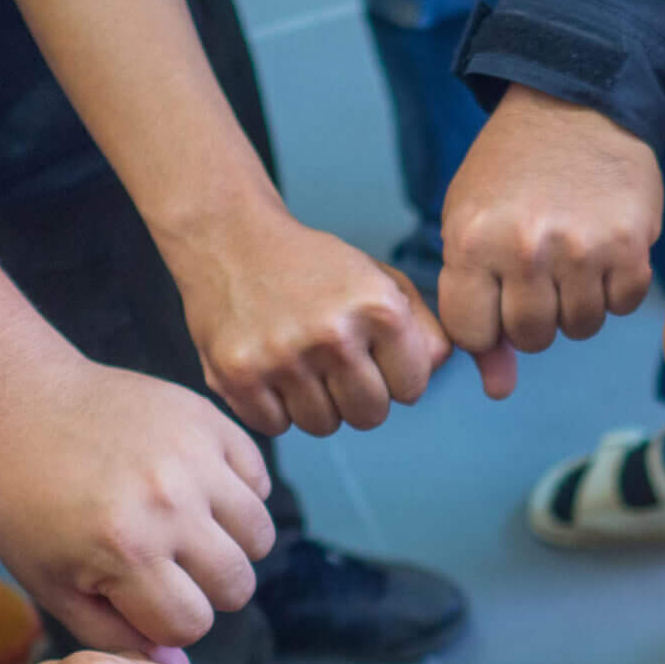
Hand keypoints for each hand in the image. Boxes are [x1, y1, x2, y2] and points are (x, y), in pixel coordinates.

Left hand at [0, 351, 273, 649]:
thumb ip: (116, 635)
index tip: (136, 596)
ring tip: (187, 530)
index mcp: (125, 552)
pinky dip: (237, 493)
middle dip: (204, 589)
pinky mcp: (208, 421)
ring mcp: (194, 458)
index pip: (192, 624)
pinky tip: (195, 489)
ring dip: (229, 544)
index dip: (164, 620)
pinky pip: (258, 480)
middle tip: (165, 565)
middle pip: (237, 586)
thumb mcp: (51, 583)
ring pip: (260, 536)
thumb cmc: (22, 503)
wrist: (13, 404)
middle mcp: (169, 505)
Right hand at [166, 201, 452, 436]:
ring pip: (322, 426)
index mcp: (379, 307)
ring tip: (301, 362)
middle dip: (358, 396)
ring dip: (316, 404)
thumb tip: (436, 370)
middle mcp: (333, 333)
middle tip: (334, 363)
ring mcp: (282, 357)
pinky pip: (275, 426)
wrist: (229, 237)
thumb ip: (424, 329)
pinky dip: (274, 407)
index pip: (412, 389)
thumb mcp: (379, 281)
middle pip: (370, 416)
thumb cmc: (314, 267)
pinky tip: (269, 368)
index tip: (372, 354)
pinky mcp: (237, 374)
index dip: (393, 376)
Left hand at [440, 85, 660, 398]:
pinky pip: (622, 306)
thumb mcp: (471, 225)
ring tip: (570, 259)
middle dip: (534, 318)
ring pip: (580, 328)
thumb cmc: (511, 172)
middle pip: (531, 337)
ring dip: (576, 304)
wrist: (574, 103)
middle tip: (538, 275)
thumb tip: (499, 389)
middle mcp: (525, 248)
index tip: (496, 297)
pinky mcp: (629, 246)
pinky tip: (603, 251)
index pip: (474, 334)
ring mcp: (581, 249)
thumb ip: (476, 308)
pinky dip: (615, 289)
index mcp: (472, 241)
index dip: (487, 324)